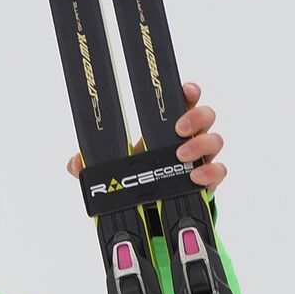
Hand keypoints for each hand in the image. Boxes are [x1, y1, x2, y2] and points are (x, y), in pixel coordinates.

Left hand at [65, 81, 226, 194]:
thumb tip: (74, 163)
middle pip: (205, 115)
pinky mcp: (209, 177)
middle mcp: (191, 136)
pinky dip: (210, 172)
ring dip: (200, 145)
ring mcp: (202, 156)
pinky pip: (219, 170)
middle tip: (177, 129)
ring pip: (215, 140)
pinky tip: (195, 178)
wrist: (154, 204)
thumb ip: (94, 163)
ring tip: (181, 157)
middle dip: (195, 117)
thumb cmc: (139, 174)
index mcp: (169, 125)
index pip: (184, 99)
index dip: (188, 91)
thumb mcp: (114, 167)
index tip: (184, 89)